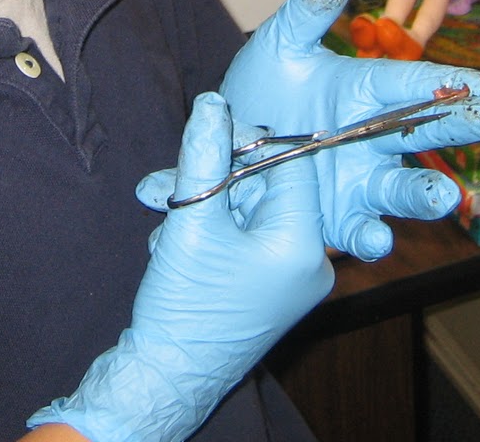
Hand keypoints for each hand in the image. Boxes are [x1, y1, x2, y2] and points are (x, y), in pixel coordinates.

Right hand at [29, 93, 330, 441]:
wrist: (167, 376)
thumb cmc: (185, 304)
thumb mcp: (191, 220)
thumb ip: (203, 156)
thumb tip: (212, 103)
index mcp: (303, 245)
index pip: (293, 165)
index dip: (252, 141)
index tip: (211, 133)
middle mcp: (312, 263)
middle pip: (271, 187)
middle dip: (219, 177)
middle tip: (173, 181)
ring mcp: (293, 279)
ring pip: (253, 212)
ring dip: (209, 204)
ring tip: (167, 218)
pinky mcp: (273, 288)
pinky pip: (250, 237)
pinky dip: (214, 229)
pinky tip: (177, 241)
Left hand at [218, 0, 479, 260]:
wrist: (217, 143)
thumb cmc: (258, 88)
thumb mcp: (282, 41)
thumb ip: (314, 2)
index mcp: (367, 88)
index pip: (422, 82)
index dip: (464, 84)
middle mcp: (373, 135)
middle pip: (427, 130)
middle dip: (466, 127)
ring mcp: (358, 178)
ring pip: (401, 189)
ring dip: (425, 195)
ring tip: (445, 197)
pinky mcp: (334, 216)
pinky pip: (359, 230)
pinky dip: (370, 238)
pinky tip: (375, 240)